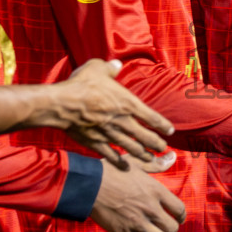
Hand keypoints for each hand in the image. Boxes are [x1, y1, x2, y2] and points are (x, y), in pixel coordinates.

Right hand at [59, 59, 174, 168]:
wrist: (62, 104)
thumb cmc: (81, 85)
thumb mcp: (97, 68)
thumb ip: (110, 68)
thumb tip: (116, 64)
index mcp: (127, 103)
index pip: (152, 117)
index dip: (163, 125)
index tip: (170, 130)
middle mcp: (122, 121)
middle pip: (145, 137)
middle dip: (156, 143)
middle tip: (163, 147)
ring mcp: (110, 134)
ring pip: (131, 148)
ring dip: (143, 154)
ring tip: (150, 159)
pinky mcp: (96, 143)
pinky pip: (111, 156)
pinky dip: (120, 162)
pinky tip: (126, 166)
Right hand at [90, 151, 185, 231]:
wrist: (88, 184)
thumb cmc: (111, 170)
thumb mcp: (135, 163)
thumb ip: (156, 164)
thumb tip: (173, 157)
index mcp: (155, 190)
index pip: (180, 209)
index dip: (180, 215)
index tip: (177, 217)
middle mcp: (150, 208)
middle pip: (173, 228)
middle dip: (170, 229)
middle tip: (164, 226)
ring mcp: (137, 222)